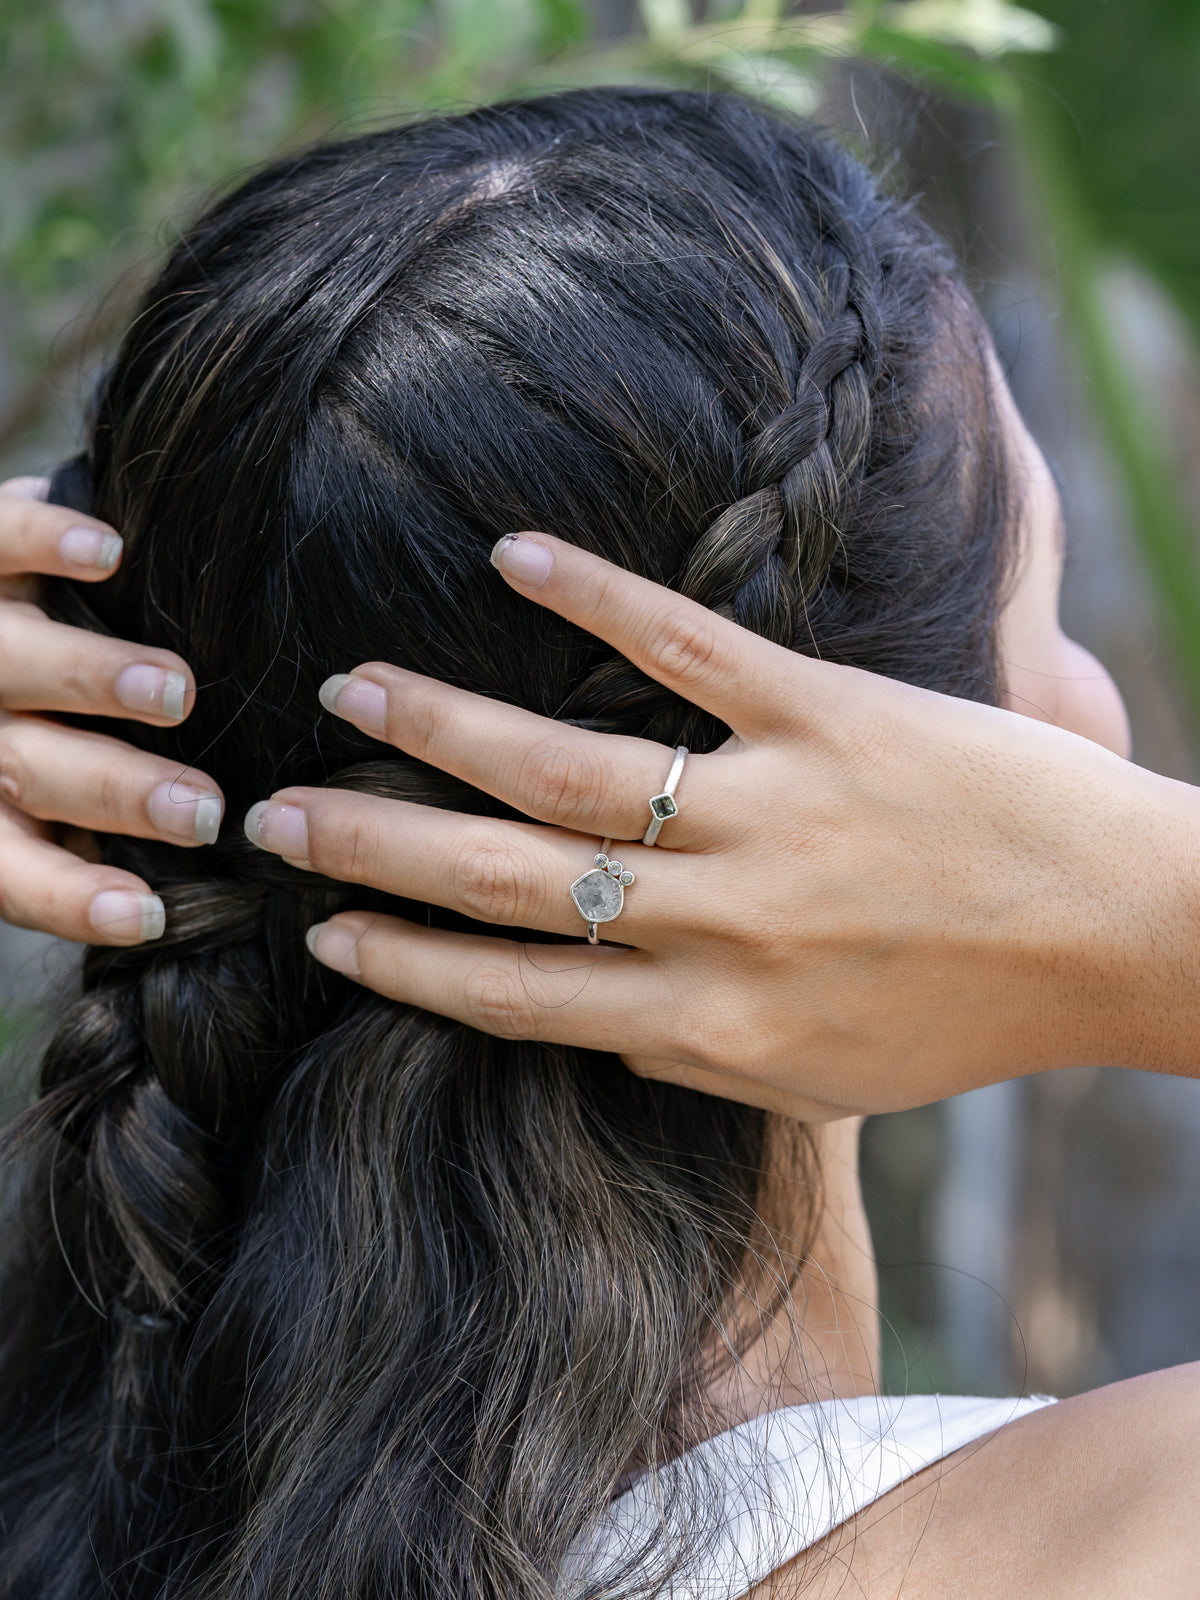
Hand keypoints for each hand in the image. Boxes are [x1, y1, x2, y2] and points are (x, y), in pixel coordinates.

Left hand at [0, 477, 223, 945]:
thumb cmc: (26, 739)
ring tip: (174, 690)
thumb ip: (93, 838)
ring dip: (98, 679)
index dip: (76, 898)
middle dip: (122, 795)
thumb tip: (187, 887)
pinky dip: (47, 543)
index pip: (19, 870)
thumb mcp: (34, 806)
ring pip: (26, 663)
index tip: (146, 916)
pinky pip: (0, 541)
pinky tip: (108, 554)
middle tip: (202, 810)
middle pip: (40, 770)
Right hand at [243, 533, 1199, 1118]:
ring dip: (444, 724)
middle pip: (509, 878)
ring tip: (351, 686)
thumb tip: (580, 1016)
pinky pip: (693, 651)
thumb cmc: (967, 1017)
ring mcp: (771, 811)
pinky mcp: (832, 715)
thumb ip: (688, 1056)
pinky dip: (598, 600)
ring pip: (569, 766)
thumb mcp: (817, 1080)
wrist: (1122, 937)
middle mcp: (719, 923)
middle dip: (376, 846)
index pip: (516, 993)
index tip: (324, 930)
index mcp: (709, 1023)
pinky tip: (512, 562)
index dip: (406, 961)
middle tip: (272, 811)